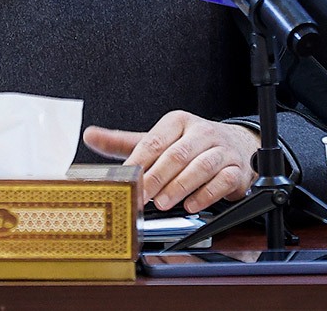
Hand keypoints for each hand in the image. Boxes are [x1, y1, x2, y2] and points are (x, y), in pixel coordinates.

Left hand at [83, 111, 258, 212]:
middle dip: (157, 178)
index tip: (126, 180)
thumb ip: (125, 142)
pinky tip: (191, 205)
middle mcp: (201, 132)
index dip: (138, 162)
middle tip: (143, 196)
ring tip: (164, 203)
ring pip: (201, 166)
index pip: (154, 141)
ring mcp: (221, 150)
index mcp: (178, 122)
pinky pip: (223, 181)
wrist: (234, 146)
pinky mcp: (236, 169)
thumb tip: (90, 135)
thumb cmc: (189, 145)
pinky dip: (206, 194)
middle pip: (177, 154)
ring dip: (181, 186)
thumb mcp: (158, 140)